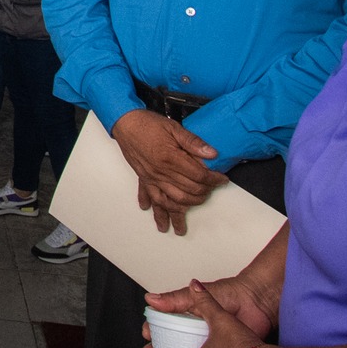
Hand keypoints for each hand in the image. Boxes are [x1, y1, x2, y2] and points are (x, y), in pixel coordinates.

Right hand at [113, 110, 223, 229]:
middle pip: (187, 192)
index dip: (214, 179)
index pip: (199, 176)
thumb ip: (193, 141)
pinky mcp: (143, 178)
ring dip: (179, 214)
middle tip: (211, 191)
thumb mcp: (174, 127)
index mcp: (170, 158)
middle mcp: (160, 172)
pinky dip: (155, 208)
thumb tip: (212, 154)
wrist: (125, 122)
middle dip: (203, 195)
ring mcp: (151, 177)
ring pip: (169, 202)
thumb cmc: (147, 123)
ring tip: (182, 225)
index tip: (221, 179)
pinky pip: (150, 197)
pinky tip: (158, 216)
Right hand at [144, 269, 280, 345]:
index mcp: (186, 316)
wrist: (258, 302)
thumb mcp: (198, 296)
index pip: (162, 325)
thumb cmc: (230, 294)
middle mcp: (194, 333)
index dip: (152, 333)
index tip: (147, 337)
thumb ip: (175, 298)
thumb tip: (150, 299)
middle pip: (170, 346)